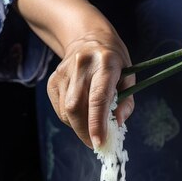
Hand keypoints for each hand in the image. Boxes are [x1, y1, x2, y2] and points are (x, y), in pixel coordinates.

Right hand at [47, 30, 134, 148]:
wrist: (87, 37)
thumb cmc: (113, 60)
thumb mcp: (128, 75)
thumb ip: (126, 102)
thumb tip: (117, 124)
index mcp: (105, 63)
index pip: (98, 97)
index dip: (97, 123)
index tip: (99, 143)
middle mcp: (81, 65)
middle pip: (76, 107)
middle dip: (85, 131)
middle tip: (95, 143)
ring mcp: (63, 73)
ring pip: (66, 111)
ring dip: (78, 126)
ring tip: (90, 124)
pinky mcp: (52, 81)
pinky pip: (59, 109)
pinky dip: (70, 118)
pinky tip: (80, 112)